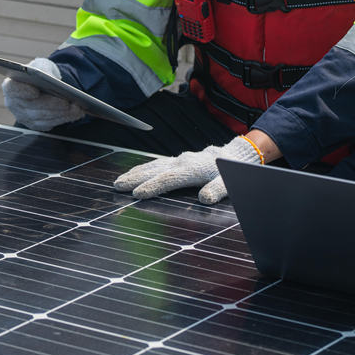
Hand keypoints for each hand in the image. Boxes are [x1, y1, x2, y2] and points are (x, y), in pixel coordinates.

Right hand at [1, 57, 85, 131]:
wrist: (43, 84)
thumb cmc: (40, 73)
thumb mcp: (41, 65)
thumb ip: (43, 70)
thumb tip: (51, 79)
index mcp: (11, 86)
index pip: (13, 89)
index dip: (23, 91)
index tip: (35, 91)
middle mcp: (14, 104)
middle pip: (32, 107)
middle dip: (52, 106)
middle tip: (68, 103)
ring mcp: (23, 117)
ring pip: (43, 118)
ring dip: (62, 114)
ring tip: (77, 108)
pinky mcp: (35, 125)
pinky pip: (50, 124)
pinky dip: (64, 118)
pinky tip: (76, 113)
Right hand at [113, 136, 261, 203]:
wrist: (237, 155)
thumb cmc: (232, 172)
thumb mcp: (230, 182)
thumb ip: (218, 190)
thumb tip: (205, 199)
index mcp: (193, 169)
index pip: (169, 179)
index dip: (153, 187)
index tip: (137, 194)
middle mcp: (183, 162)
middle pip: (156, 170)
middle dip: (135, 178)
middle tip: (117, 186)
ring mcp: (180, 160)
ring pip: (154, 165)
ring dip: (136, 173)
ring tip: (119, 181)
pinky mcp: (179, 160)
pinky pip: (158, 164)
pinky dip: (144, 168)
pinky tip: (134, 173)